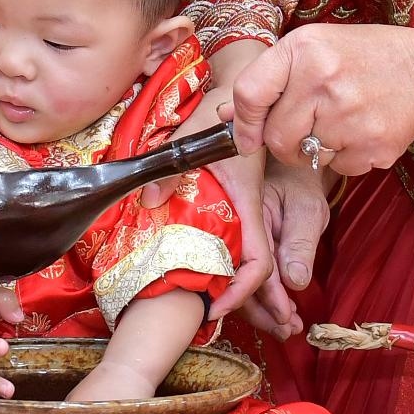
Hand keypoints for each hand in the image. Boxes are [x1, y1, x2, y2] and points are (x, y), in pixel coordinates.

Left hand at [138, 45, 271, 320]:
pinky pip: (246, 243)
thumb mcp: (193, 134)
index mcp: (249, 200)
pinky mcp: (243, 204)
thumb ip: (170, 167)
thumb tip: (148, 202)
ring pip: (258, 259)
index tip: (217, 307)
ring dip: (253, 290)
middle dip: (260, 303)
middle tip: (235, 324)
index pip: (258, 259)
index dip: (243, 290)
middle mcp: (255, 211)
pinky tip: (219, 279)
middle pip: (264, 269)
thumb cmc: (218, 110)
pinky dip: (239, 266)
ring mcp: (251, 210)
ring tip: (238, 317)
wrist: (243, 89)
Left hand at [229, 25, 413, 174]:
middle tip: (305, 127)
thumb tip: (225, 116)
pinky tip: (359, 131)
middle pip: (276, 137)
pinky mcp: (374, 146)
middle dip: (283, 141)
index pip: (250, 94)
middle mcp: (326, 81)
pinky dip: (344, 158)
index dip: (243, 122)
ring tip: (339, 121)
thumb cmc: (361, 59)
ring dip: (315, 149)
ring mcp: (352, 116)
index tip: (246, 137)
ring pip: (306, 157)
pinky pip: (338, 168)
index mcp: (305, 50)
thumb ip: (267, 80)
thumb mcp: (312, 50)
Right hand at [237, 162, 331, 339]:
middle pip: (239, 281)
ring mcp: (235, 246)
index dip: (264, 294)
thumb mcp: (307, 210)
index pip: (253, 264)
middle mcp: (234, 236)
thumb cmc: (299, 187)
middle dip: (262, 312)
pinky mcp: (241, 254)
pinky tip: (281, 314)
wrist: (289, 174)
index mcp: (246, 220)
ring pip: (242, 286)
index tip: (280, 317)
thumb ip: (300, 243)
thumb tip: (295, 281)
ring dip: (264, 311)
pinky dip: (264, 300)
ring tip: (287, 330)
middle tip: (286, 332)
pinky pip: (247, 280)